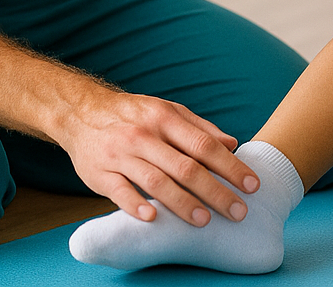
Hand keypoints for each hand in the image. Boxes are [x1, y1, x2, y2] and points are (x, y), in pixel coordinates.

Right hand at [62, 89, 258, 225]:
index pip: (203, 145)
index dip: (230, 166)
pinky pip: (119, 191)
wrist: (81, 113)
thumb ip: (200, 128)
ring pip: (156, 181)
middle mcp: (144, 135)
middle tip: (238, 211)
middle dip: (215, 191)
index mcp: (164, 118)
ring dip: (182, 203)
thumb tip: (233, 145)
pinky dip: (135, 205)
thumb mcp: (167, 111)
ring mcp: (121, 155)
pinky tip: (153, 218)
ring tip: (204, 220)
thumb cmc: (133, 115)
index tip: (252, 185)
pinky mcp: (100, 174)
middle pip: (185, 167)